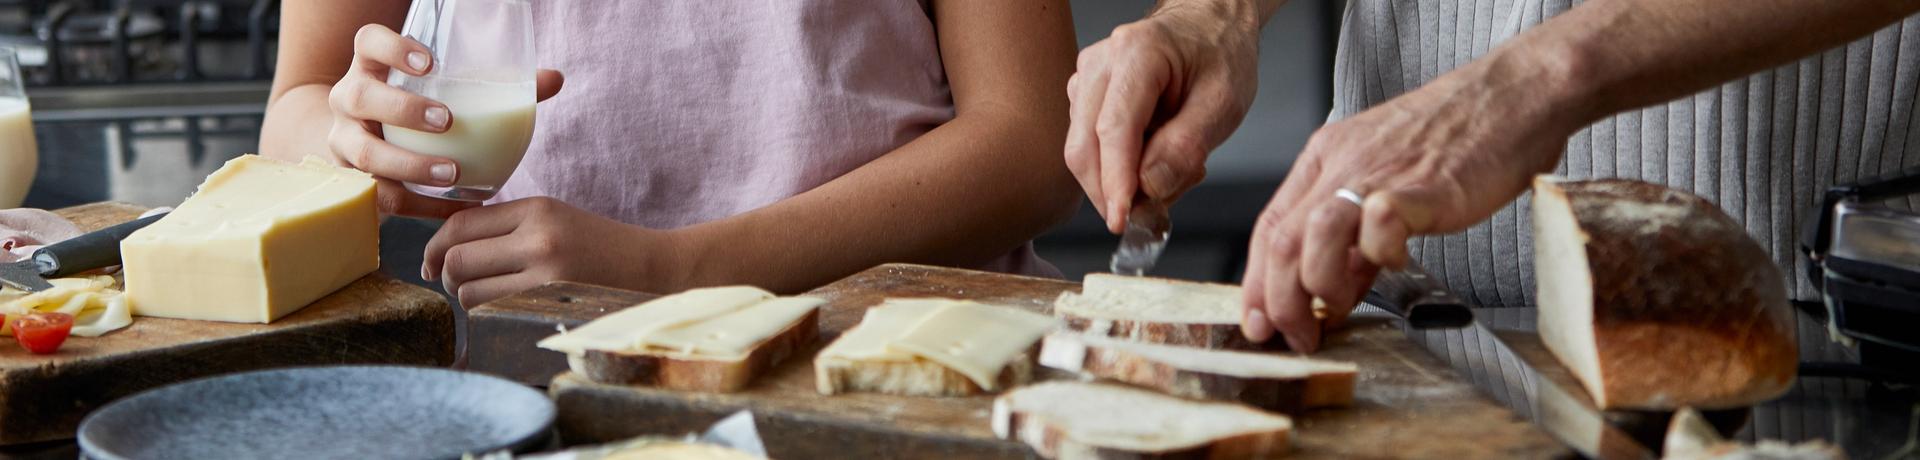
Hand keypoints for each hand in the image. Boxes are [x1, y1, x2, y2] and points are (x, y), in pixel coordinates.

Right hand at [326, 24, 564, 217]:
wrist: (359, 146)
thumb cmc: (414, 111)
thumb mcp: (442, 91)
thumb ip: (495, 84)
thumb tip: (555, 79)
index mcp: (371, 68)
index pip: (368, 42)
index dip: (391, 47)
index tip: (429, 61)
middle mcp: (348, 101)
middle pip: (360, 97)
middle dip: (403, 109)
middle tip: (447, 121)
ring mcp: (343, 142)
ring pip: (365, 153)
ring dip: (410, 164)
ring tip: (453, 172)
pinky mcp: (351, 182)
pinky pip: (379, 197)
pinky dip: (420, 205)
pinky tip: (454, 208)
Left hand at [421, 197, 691, 306]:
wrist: (656, 268)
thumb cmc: (602, 247)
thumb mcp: (556, 219)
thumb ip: (509, 225)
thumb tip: (448, 242)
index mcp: (537, 208)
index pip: (460, 223)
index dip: (433, 245)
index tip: (431, 262)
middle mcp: (538, 235)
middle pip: (456, 256)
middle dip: (445, 275)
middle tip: (455, 284)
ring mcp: (545, 270)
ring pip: (468, 288)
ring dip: (465, 298)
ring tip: (482, 298)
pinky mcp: (552, 300)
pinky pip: (492, 310)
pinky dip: (486, 314)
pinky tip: (501, 310)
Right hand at [1066, 2, 1264, 232]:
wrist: (1209, 27)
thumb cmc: (1219, 56)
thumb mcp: (1223, 103)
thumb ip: (1186, 146)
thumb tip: (1149, 188)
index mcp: (1137, 54)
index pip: (1113, 129)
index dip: (1115, 181)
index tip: (1121, 220)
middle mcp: (1100, 64)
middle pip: (1083, 147)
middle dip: (1112, 192)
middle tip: (1153, 213)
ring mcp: (1086, 79)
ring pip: (1083, 152)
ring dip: (1121, 180)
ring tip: (1173, 169)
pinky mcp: (1084, 97)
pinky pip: (1090, 147)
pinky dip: (1118, 168)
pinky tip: (1155, 158)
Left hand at [1240, 55, 1591, 351]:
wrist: (1510, 98)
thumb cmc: (1454, 140)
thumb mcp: (1383, 181)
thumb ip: (1355, 236)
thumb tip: (1335, 290)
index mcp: (1324, 159)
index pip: (1267, 229)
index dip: (1257, 284)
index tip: (1260, 323)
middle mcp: (1340, 164)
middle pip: (1281, 242)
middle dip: (1279, 303)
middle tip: (1299, 337)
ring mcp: (1377, 173)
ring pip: (1313, 237)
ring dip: (1318, 287)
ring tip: (1339, 308)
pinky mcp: (1419, 186)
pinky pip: (1379, 226)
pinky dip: (1381, 256)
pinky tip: (1397, 262)